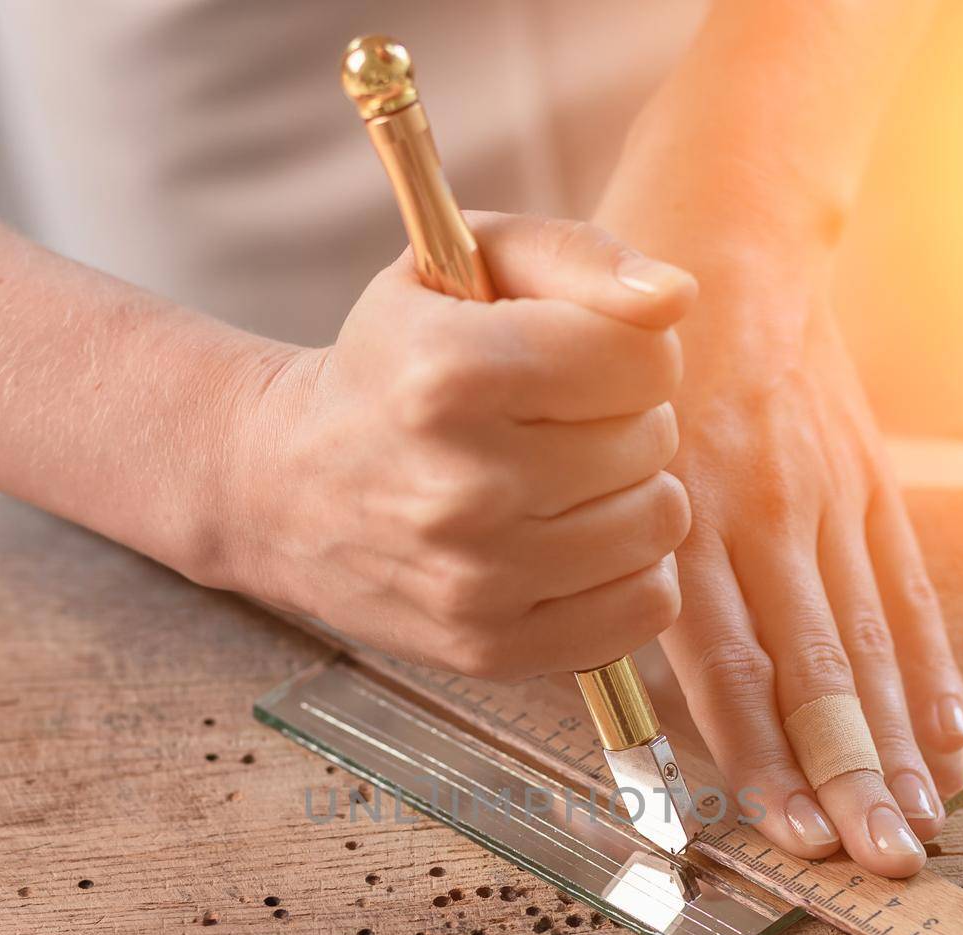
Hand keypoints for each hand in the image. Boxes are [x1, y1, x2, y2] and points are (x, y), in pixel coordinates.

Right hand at [219, 213, 696, 680]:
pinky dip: (626, 574)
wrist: (286, 490)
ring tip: (566, 485)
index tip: (581, 360)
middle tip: (558, 426)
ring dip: (630, 497)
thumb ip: (577, 256)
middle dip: (623, 421)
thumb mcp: (461, 269)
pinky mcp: (491, 650)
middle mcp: (461, 487)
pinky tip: (571, 546)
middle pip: (653, 442)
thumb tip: (676, 297)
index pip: (645, 359)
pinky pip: (643, 610)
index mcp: (451, 374)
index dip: (630, 351)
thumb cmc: (395, 366)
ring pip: (658, 525)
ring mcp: (475, 582)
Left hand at [658, 265, 962, 878]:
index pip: (734, 662)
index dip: (765, 754)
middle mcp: (766, 511)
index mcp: (689, 513)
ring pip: (866, 637)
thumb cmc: (630, 357)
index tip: (792, 834)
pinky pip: (904, 583)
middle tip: (880, 857)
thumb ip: (621, 555)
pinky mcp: (869, 476)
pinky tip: (949, 734)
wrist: (726, 225)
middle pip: (814, 666)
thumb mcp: (591, 440)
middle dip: (850, 772)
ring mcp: (828, 494)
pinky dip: (927, 664)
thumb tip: (628, 676)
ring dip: (896, 738)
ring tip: (920, 819)